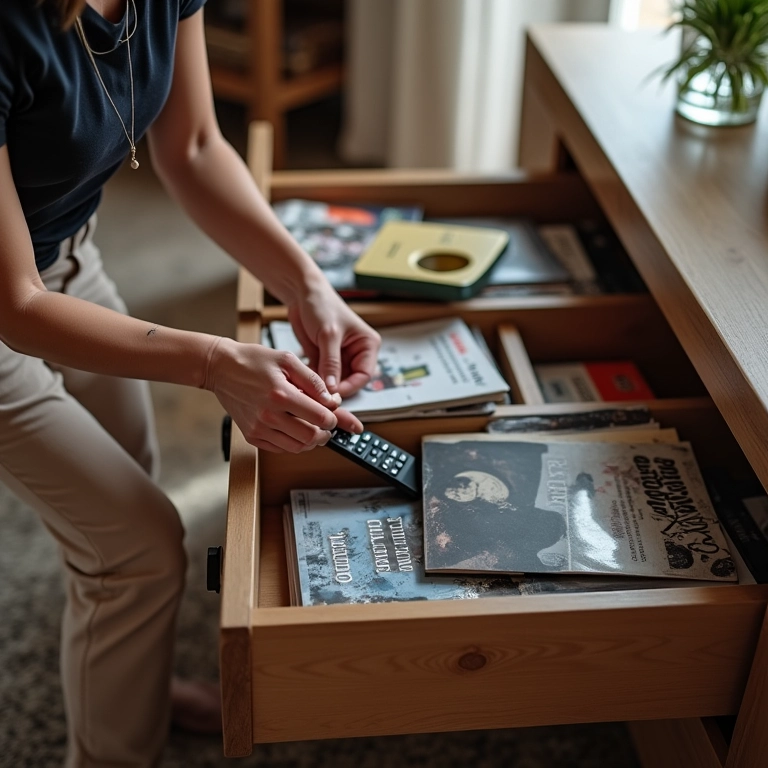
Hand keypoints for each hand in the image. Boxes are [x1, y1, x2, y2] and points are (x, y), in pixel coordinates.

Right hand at [204, 337, 362, 452]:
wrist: (220, 368)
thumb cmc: (252, 361)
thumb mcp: (287, 360)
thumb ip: (313, 380)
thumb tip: (332, 400)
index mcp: (281, 394)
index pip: (319, 417)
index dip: (334, 418)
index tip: (334, 415)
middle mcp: (269, 415)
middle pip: (310, 437)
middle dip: (325, 433)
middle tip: (327, 427)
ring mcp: (258, 428)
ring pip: (297, 447)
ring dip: (311, 442)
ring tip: (314, 429)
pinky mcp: (251, 435)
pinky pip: (280, 448)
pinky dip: (293, 444)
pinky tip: (295, 431)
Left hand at [287, 283, 380, 396]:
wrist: (302, 293)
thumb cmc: (322, 305)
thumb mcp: (328, 334)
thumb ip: (331, 362)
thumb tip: (332, 388)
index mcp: (367, 345)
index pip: (364, 375)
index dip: (349, 387)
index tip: (332, 394)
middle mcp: (356, 353)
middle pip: (350, 381)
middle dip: (335, 389)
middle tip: (319, 397)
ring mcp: (340, 357)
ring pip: (335, 381)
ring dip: (323, 387)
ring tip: (308, 391)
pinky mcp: (324, 359)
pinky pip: (321, 377)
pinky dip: (313, 382)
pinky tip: (303, 384)